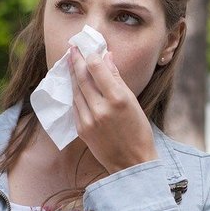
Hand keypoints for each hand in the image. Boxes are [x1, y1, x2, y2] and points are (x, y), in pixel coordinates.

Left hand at [68, 47, 157, 172]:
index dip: (90, 55)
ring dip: (72, 75)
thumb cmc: (138, 131)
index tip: (86, 48)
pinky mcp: (82, 129)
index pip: (96, 68)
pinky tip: (75, 85)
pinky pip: (75, 105)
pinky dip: (75, 93)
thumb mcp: (133, 102)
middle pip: (82, 77)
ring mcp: (89, 120)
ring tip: (71, 62)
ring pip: (76, 91)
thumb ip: (117, 78)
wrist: (132, 163)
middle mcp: (101, 108)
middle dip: (76, 60)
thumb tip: (106, 57)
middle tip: (72, 48)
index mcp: (118, 99)